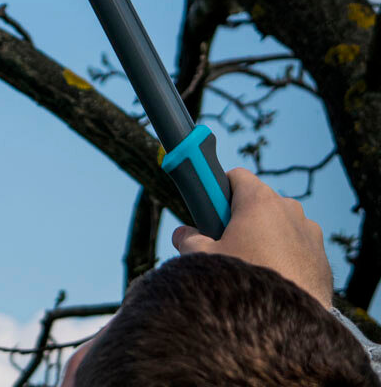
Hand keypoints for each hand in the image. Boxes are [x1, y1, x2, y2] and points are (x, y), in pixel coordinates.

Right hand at [172, 167, 332, 307]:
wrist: (288, 329)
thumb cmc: (245, 285)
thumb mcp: (203, 259)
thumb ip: (188, 240)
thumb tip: (181, 235)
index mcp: (259, 201)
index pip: (236, 176)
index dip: (220, 190)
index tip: (211, 209)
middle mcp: (289, 209)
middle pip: (259, 201)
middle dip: (243, 216)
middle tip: (227, 243)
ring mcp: (310, 234)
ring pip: (282, 225)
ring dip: (268, 236)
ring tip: (253, 266)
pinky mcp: (323, 260)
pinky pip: (300, 249)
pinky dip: (288, 257)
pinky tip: (274, 281)